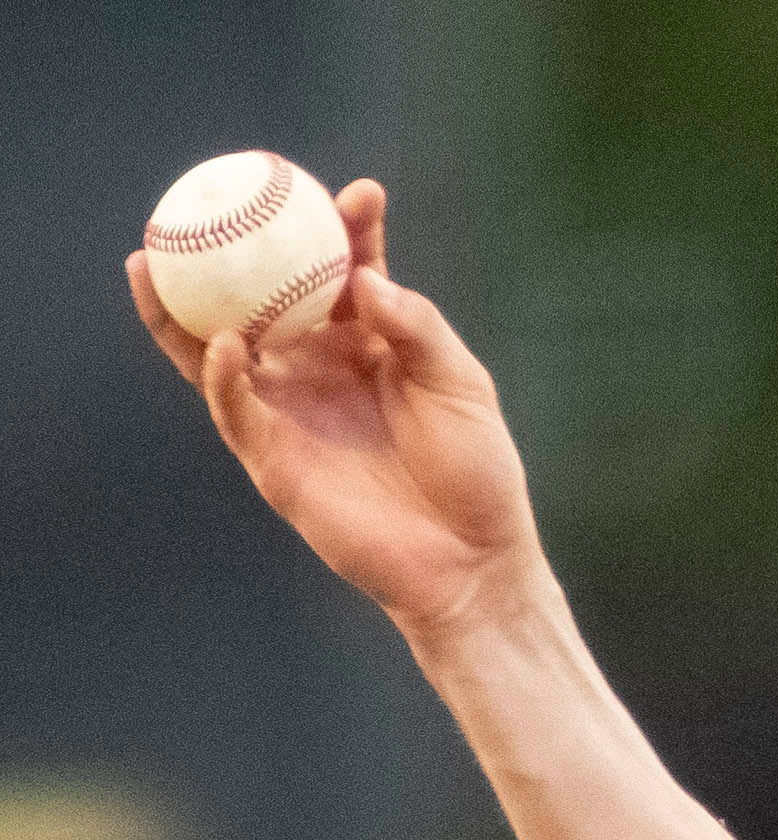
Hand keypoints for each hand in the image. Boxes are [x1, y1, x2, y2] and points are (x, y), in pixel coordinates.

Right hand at [129, 179, 541, 635]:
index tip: (358, 194)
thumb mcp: (461, 385)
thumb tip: (362, 280)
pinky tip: (223, 341)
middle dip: (233, 249)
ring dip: (180, 306)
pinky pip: (234, 409)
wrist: (471, 559)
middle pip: (262, 297)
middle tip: (216, 195)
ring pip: (218, 349)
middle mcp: (320, 367)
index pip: (347, 273)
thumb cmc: (477, 472)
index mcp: (370, 343)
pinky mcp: (273, 457)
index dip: (345, 229)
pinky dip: (221, 374)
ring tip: (154, 257)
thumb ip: (417, 326)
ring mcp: (291, 409)